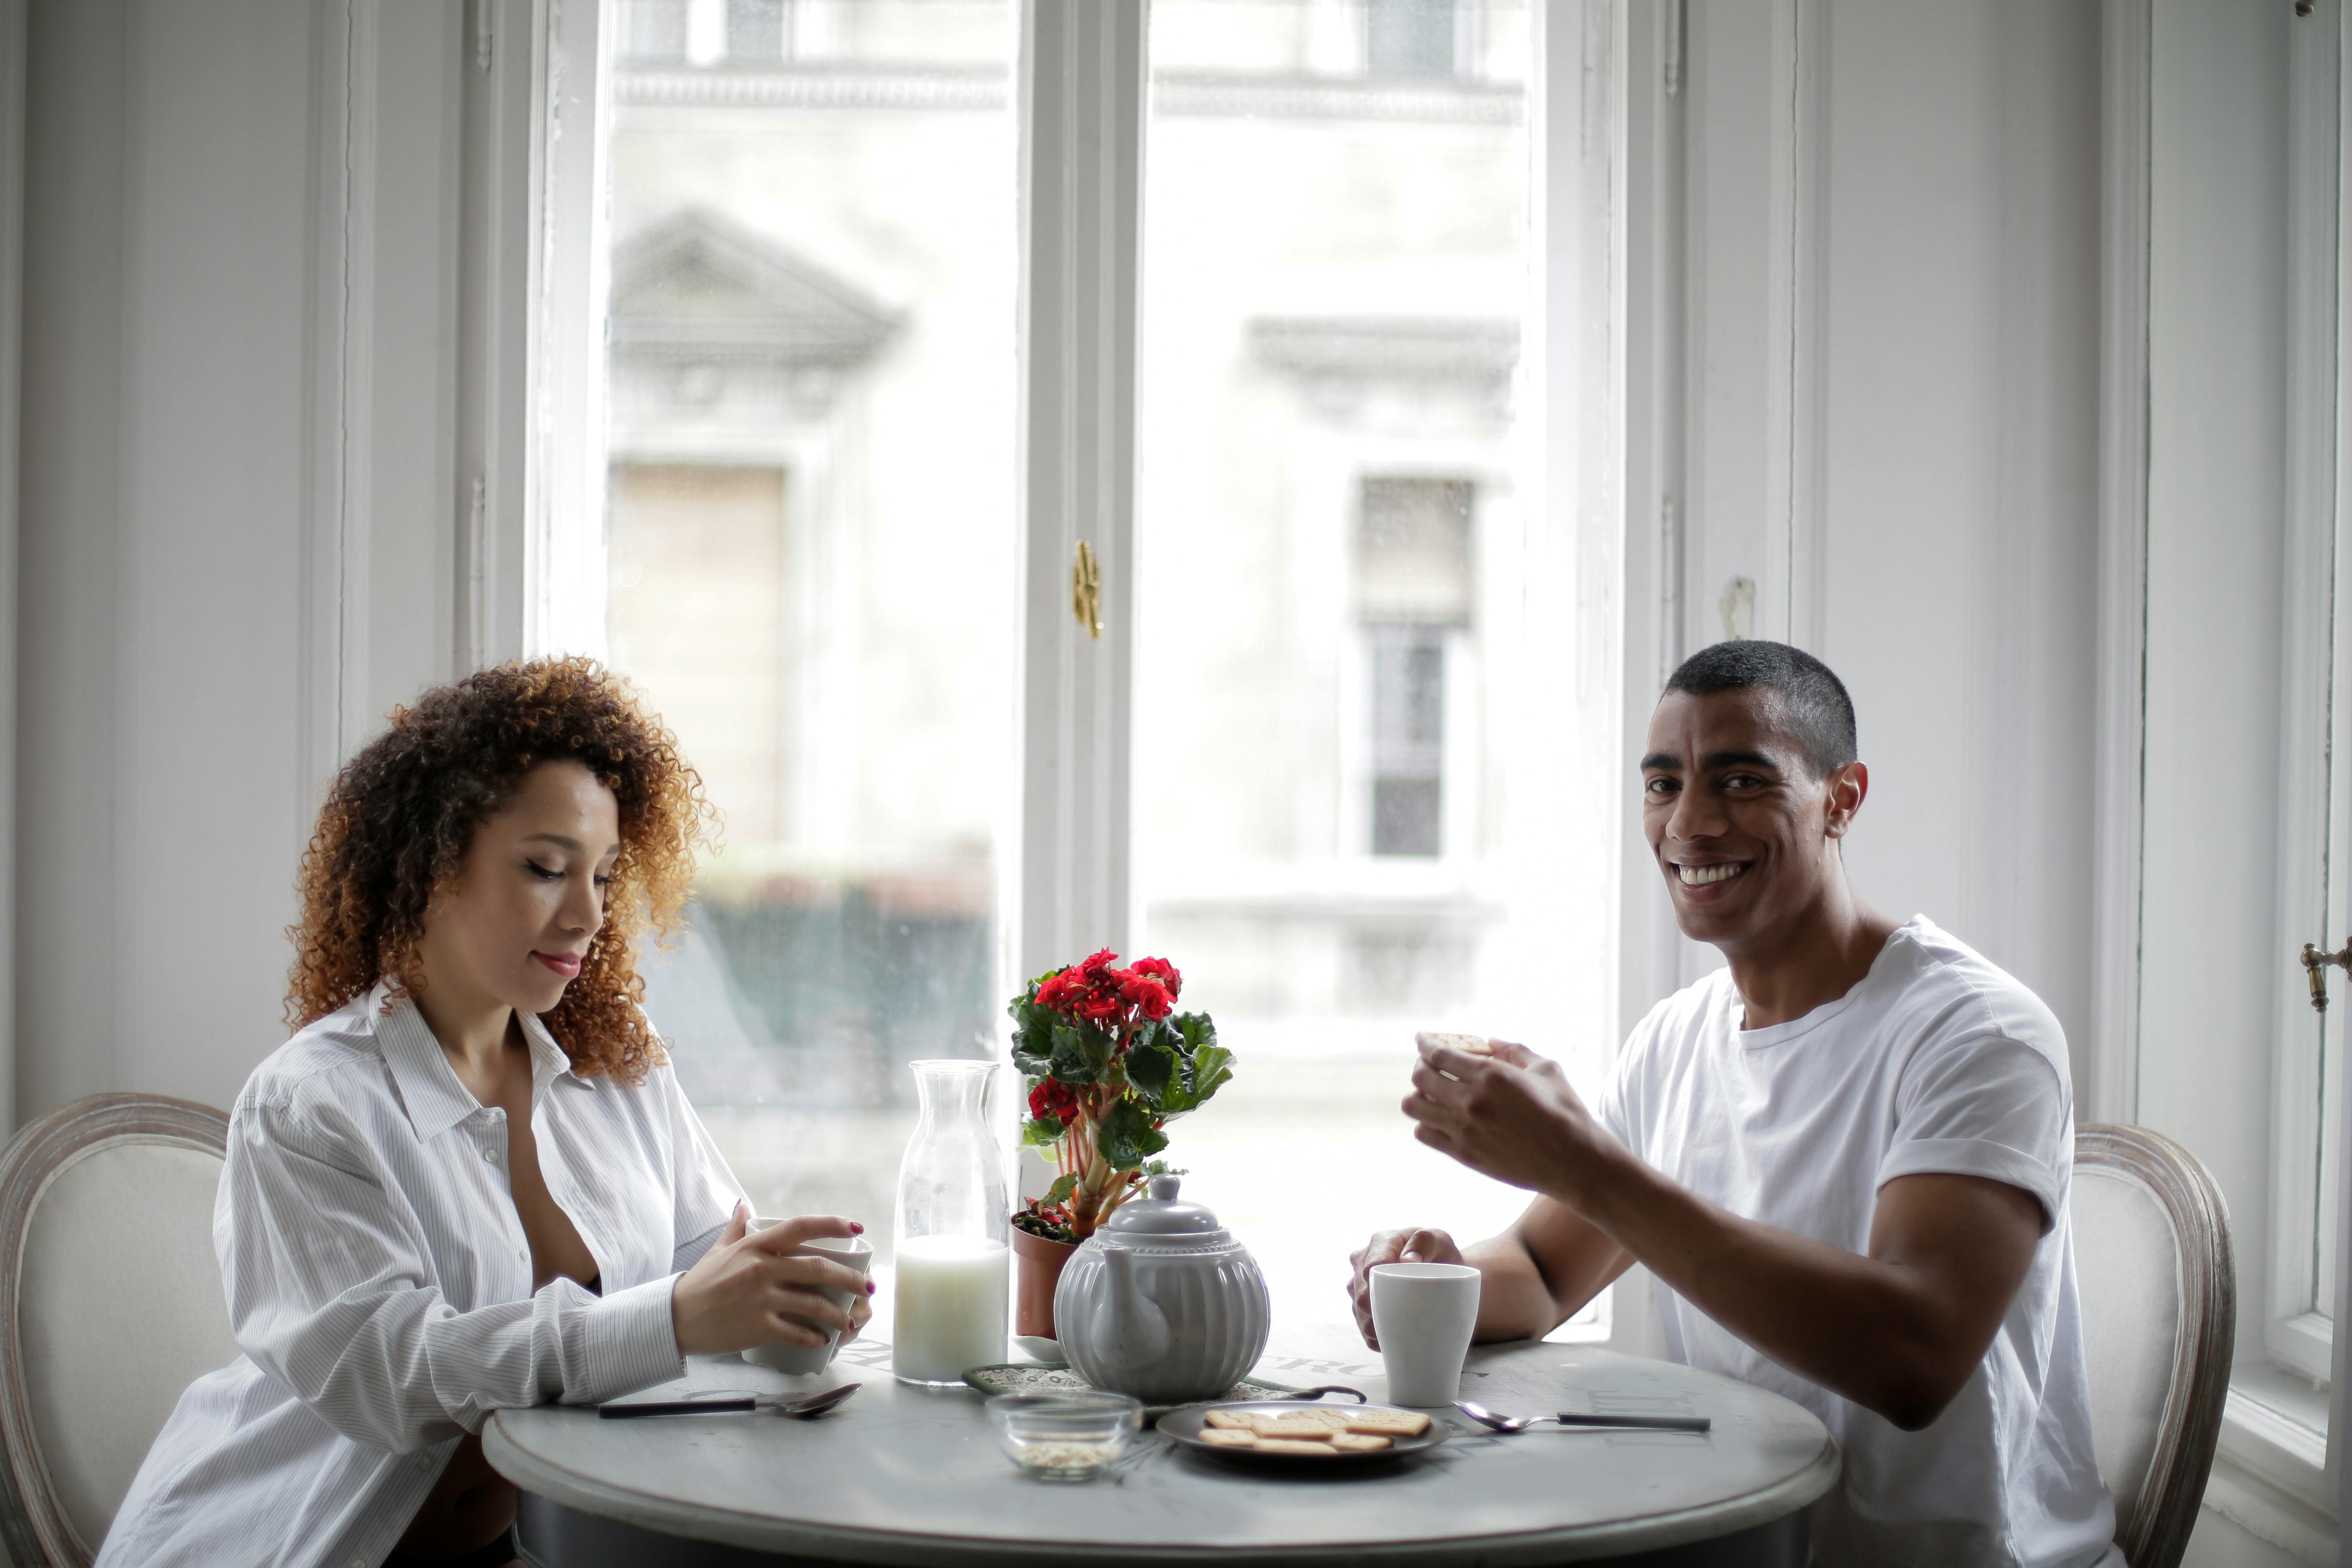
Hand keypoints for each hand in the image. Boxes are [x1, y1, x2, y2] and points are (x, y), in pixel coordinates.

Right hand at [670, 1205, 874, 1356]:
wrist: (676, 1318)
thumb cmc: (700, 1283)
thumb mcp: (719, 1250)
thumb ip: (737, 1227)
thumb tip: (743, 1204)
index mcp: (756, 1246)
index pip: (802, 1227)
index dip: (833, 1224)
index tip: (858, 1227)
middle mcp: (763, 1268)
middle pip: (818, 1268)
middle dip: (850, 1278)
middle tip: (869, 1286)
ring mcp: (762, 1298)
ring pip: (813, 1303)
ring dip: (838, 1313)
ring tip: (850, 1320)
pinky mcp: (759, 1326)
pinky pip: (797, 1331)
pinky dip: (814, 1336)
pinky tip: (823, 1339)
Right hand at [1346, 1227, 1462, 1348]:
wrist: (1443, 1277)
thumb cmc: (1441, 1256)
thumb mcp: (1441, 1241)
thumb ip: (1425, 1241)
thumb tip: (1408, 1259)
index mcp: (1381, 1242)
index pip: (1370, 1265)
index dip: (1378, 1284)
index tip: (1396, 1297)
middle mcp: (1363, 1262)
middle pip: (1361, 1295)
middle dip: (1381, 1312)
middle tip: (1409, 1321)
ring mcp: (1359, 1286)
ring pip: (1360, 1314)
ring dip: (1380, 1328)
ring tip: (1407, 1330)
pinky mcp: (1360, 1308)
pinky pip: (1364, 1330)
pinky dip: (1380, 1338)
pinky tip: (1398, 1337)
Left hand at [1403, 1034, 1621, 1206]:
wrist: (1575, 1163)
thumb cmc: (1566, 1112)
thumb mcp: (1546, 1069)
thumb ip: (1514, 1050)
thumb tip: (1489, 1040)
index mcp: (1492, 1075)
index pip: (1439, 1054)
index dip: (1425, 1043)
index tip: (1421, 1038)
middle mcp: (1472, 1101)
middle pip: (1421, 1077)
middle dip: (1422, 1065)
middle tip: (1430, 1064)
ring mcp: (1465, 1131)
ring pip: (1414, 1106)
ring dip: (1418, 1094)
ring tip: (1431, 1092)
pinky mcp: (1464, 1155)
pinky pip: (1424, 1134)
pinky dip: (1425, 1122)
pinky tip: (1440, 1118)